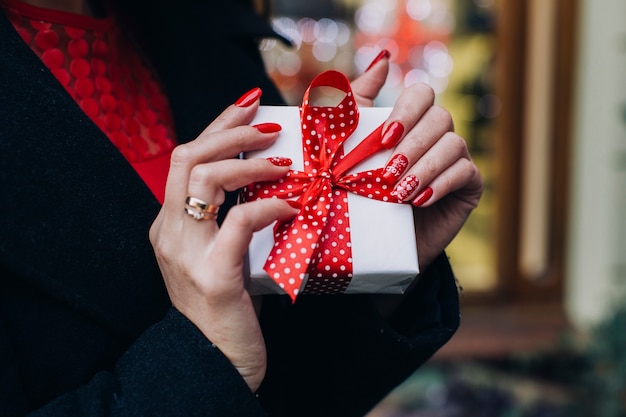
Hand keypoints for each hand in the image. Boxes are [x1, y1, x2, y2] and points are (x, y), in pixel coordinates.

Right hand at [149, 90, 297, 391]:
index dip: (216, 125)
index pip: (184, 158)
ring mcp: (187, 253)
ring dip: (248, 162)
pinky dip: (270, 205)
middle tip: (268, 124)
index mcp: (169, 224)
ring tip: (284, 162)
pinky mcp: (214, 276)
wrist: (217, 362)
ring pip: (203, 179)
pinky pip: (240, 222)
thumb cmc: (227, 307)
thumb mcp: (221, 254)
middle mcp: (169, 233)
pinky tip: (293, 205)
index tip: (247, 104)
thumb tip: (266, 179)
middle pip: (185, 156)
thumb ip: (228, 218)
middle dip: (228, 130)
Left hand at [351, 52, 482, 271]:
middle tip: (387, 172)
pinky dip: (441, 185)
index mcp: (411, 121)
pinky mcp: (469, 187)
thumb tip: (385, 58)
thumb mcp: (349, 145)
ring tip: (398, 193)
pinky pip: (466, 173)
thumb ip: (357, 100)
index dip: (406, 111)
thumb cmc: (357, 191)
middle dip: (412, 145)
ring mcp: (456, 160)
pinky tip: (420, 201)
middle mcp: (436, 135)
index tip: (384, 138)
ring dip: (424, 168)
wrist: (375, 244)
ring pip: (454, 145)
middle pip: (440, 118)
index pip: (421, 94)